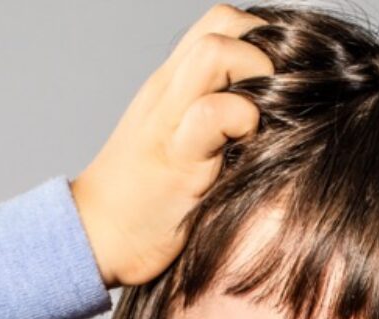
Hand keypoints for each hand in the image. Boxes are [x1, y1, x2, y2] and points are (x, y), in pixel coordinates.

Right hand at [70, 4, 274, 288]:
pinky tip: (246, 153)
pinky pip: (213, 114)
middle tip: (278, 97)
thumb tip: (277, 113)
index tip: (279, 80)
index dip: (260, 38)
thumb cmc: (148, 196)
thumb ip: (215, 115)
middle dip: (264, 50)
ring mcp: (170, 119)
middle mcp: (170, 90)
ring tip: (261, 120)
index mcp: (174, 83)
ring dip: (254, 78)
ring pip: (215, 54)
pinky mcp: (176, 159)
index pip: (222, 23)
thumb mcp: (182, 139)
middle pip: (222, 24)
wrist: (100, 236)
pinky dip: (242, 124)